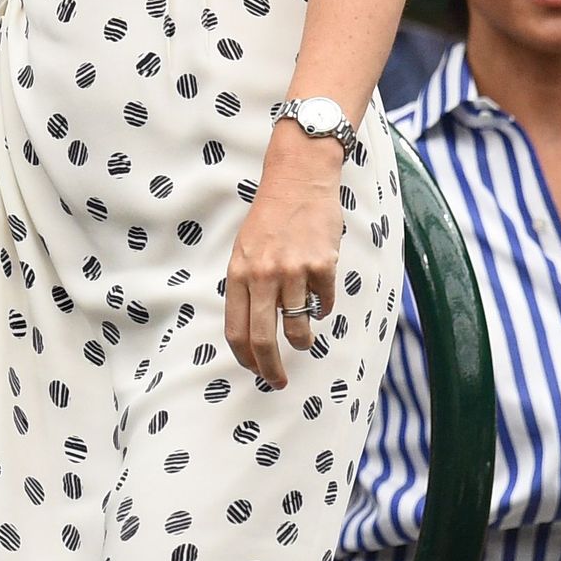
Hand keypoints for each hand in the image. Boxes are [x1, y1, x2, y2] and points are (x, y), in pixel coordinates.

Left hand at [224, 129, 342, 387]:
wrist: (299, 178)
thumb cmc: (271, 216)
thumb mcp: (245, 248)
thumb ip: (246, 285)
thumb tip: (253, 328)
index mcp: (239, 273)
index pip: (236, 329)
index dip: (246, 358)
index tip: (255, 370)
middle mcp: (263, 275)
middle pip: (263, 338)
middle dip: (271, 368)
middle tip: (279, 381)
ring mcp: (293, 271)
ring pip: (297, 327)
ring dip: (302, 341)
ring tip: (304, 341)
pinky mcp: (322, 265)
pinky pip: (324, 303)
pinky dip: (323, 309)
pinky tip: (321, 300)